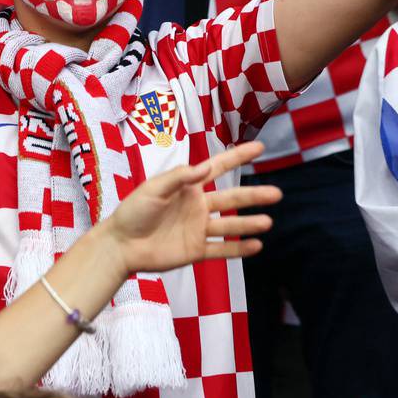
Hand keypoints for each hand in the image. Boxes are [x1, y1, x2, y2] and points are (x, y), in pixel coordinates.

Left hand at [101, 141, 279, 275]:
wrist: (121, 245)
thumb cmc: (132, 212)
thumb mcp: (153, 189)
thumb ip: (178, 177)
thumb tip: (204, 166)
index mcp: (188, 187)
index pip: (218, 168)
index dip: (238, 157)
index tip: (260, 147)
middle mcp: (197, 206)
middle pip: (231, 198)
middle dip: (254, 195)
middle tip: (277, 193)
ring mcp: (198, 229)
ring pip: (230, 225)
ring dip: (249, 223)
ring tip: (268, 222)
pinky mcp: (195, 250)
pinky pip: (221, 249)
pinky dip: (239, 248)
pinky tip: (256, 246)